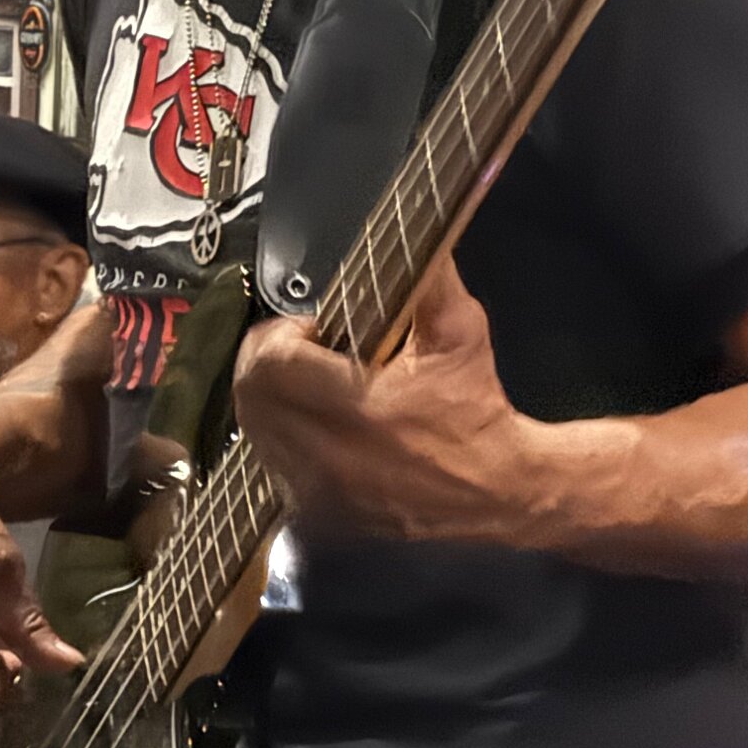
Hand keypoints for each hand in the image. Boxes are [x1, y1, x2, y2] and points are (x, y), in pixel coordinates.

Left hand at [233, 258, 551, 547]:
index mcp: (360, 410)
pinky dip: (281, 437)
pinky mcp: (317, 514)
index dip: (282, 334)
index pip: (271, 363)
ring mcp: (318, 491)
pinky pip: (271, 463)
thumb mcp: (459, 332)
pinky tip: (318, 425)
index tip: (313, 328)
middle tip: (304, 351)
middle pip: (250, 393)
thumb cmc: (476, 410)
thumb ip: (428, 278)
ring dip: (271, 397)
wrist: (498, 489)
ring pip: (254, 428)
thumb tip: (411, 233)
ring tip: (312, 385)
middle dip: (268, 360)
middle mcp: (330, 456)